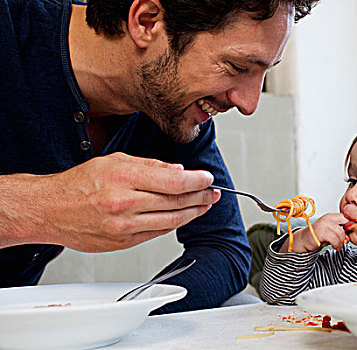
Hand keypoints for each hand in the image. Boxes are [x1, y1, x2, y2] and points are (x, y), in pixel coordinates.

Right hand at [0, 152, 219, 251]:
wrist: (50, 210)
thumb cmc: (78, 183)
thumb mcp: (113, 160)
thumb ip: (149, 166)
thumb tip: (178, 170)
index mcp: (123, 178)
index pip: (173, 181)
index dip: (197, 181)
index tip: (208, 178)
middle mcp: (124, 204)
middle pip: (176, 202)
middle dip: (201, 197)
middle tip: (214, 193)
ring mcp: (124, 227)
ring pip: (171, 221)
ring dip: (193, 212)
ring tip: (205, 205)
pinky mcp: (123, 243)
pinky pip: (157, 233)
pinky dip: (173, 223)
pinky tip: (183, 216)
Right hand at [279, 213, 348, 252]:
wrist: (305, 239)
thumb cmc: (320, 235)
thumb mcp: (331, 231)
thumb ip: (341, 231)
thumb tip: (350, 236)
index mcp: (332, 216)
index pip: (347, 217)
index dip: (350, 226)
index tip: (349, 234)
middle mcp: (328, 218)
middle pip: (346, 223)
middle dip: (347, 234)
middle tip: (345, 240)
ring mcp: (324, 224)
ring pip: (341, 233)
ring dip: (342, 242)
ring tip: (338, 245)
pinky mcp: (321, 232)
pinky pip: (334, 239)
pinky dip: (337, 245)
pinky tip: (335, 246)